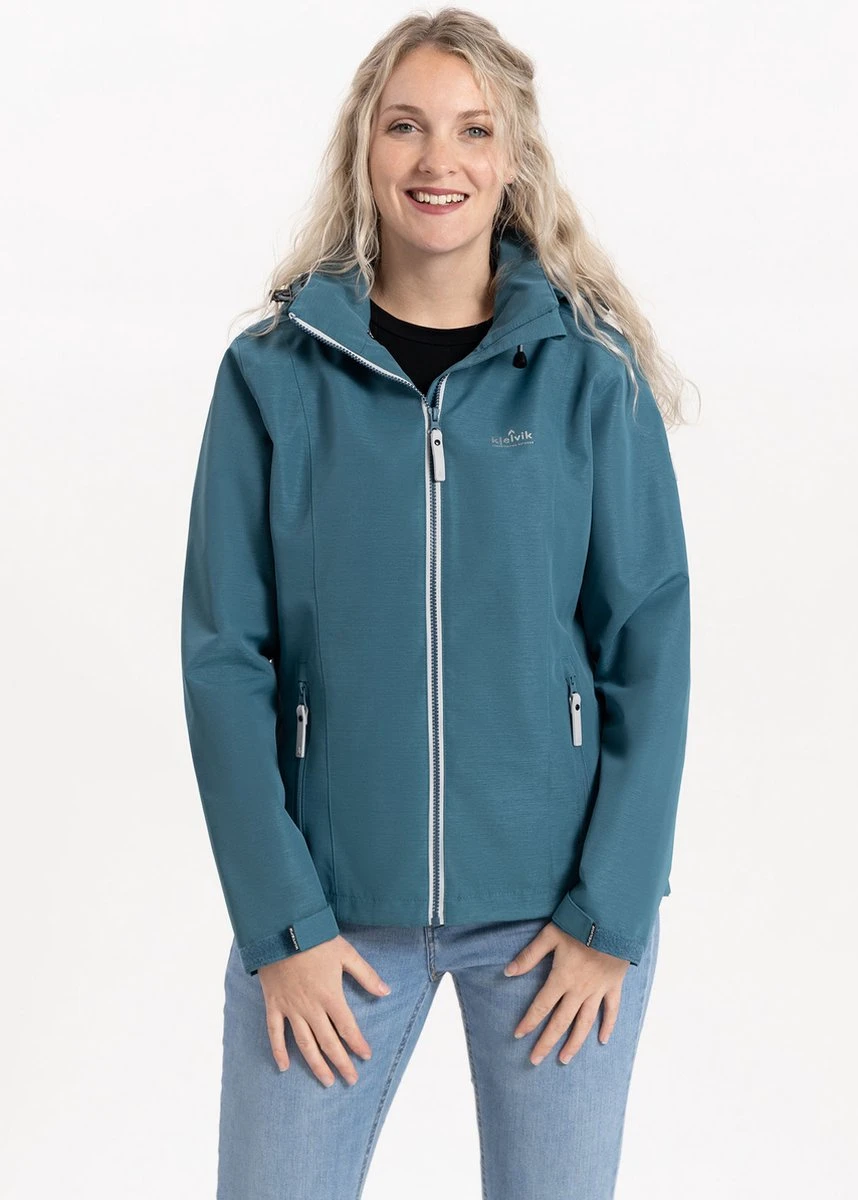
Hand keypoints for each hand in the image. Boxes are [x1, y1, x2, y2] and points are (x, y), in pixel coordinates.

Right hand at [257, 934, 391, 1086]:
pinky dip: (278, 1051)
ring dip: (316, 1064)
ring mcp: (290, 1008)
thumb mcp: (346, 953)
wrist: (281, 930)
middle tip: (351, 1080)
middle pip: (327, 1042)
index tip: (366, 1057)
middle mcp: (310, 1007)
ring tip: (326, 1081)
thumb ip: (366, 974)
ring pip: (304, 1043)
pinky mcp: (274, 1004)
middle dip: (341, 1063)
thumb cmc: (315, 940)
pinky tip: (284, 1067)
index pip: (347, 1027)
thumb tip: (386, 991)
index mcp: (330, 995)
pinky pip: (275, 1033)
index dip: (357, 1044)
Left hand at [504, 922, 629, 1064]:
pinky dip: (608, 1026)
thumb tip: (508, 972)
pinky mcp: (613, 986)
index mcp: (562, 978)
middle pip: (561, 1022)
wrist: (613, 920)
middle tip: (535, 1060)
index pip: (542, 1006)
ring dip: (574, 1043)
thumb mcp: (549, 936)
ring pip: (585, 1023)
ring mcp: (598, 990)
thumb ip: (529, 955)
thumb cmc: (579, 924)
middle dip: (546, 1042)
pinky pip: (612, 1010)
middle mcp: (579, 990)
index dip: (529, 1021)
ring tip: (564, 1059)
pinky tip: (602, 1040)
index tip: (518, 1035)